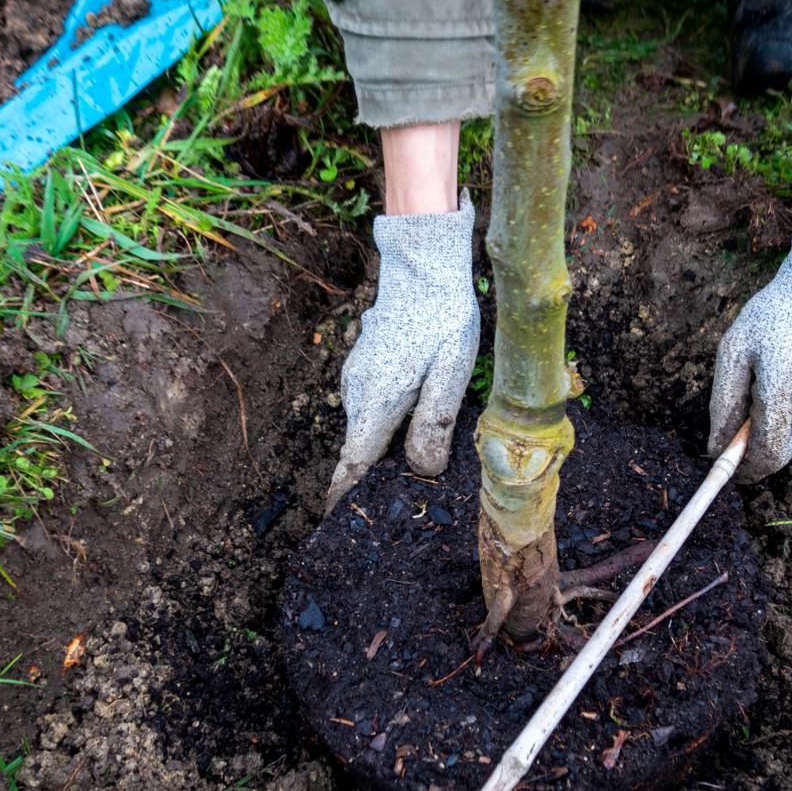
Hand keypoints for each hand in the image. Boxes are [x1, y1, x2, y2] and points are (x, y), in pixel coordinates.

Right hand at [325, 193, 479, 511]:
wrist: (422, 265)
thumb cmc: (442, 317)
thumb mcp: (451, 372)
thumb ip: (434, 423)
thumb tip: (421, 470)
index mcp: (377, 401)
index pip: (352, 464)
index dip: (345, 496)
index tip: (340, 524)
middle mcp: (357, 393)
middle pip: (361, 451)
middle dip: (374, 478)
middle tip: (402, 503)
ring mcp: (356, 378)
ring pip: (367, 429)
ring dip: (383, 449)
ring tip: (414, 468)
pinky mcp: (363, 367)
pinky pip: (370, 408)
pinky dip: (385, 424)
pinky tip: (414, 423)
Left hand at [707, 226, 791, 480]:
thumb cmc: (774, 314)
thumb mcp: (734, 350)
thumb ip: (722, 405)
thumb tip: (715, 449)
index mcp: (784, 391)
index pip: (765, 457)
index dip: (746, 468)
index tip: (731, 467)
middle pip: (783, 454)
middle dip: (762, 443)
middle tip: (754, 406)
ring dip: (786, 428)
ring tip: (785, 381)